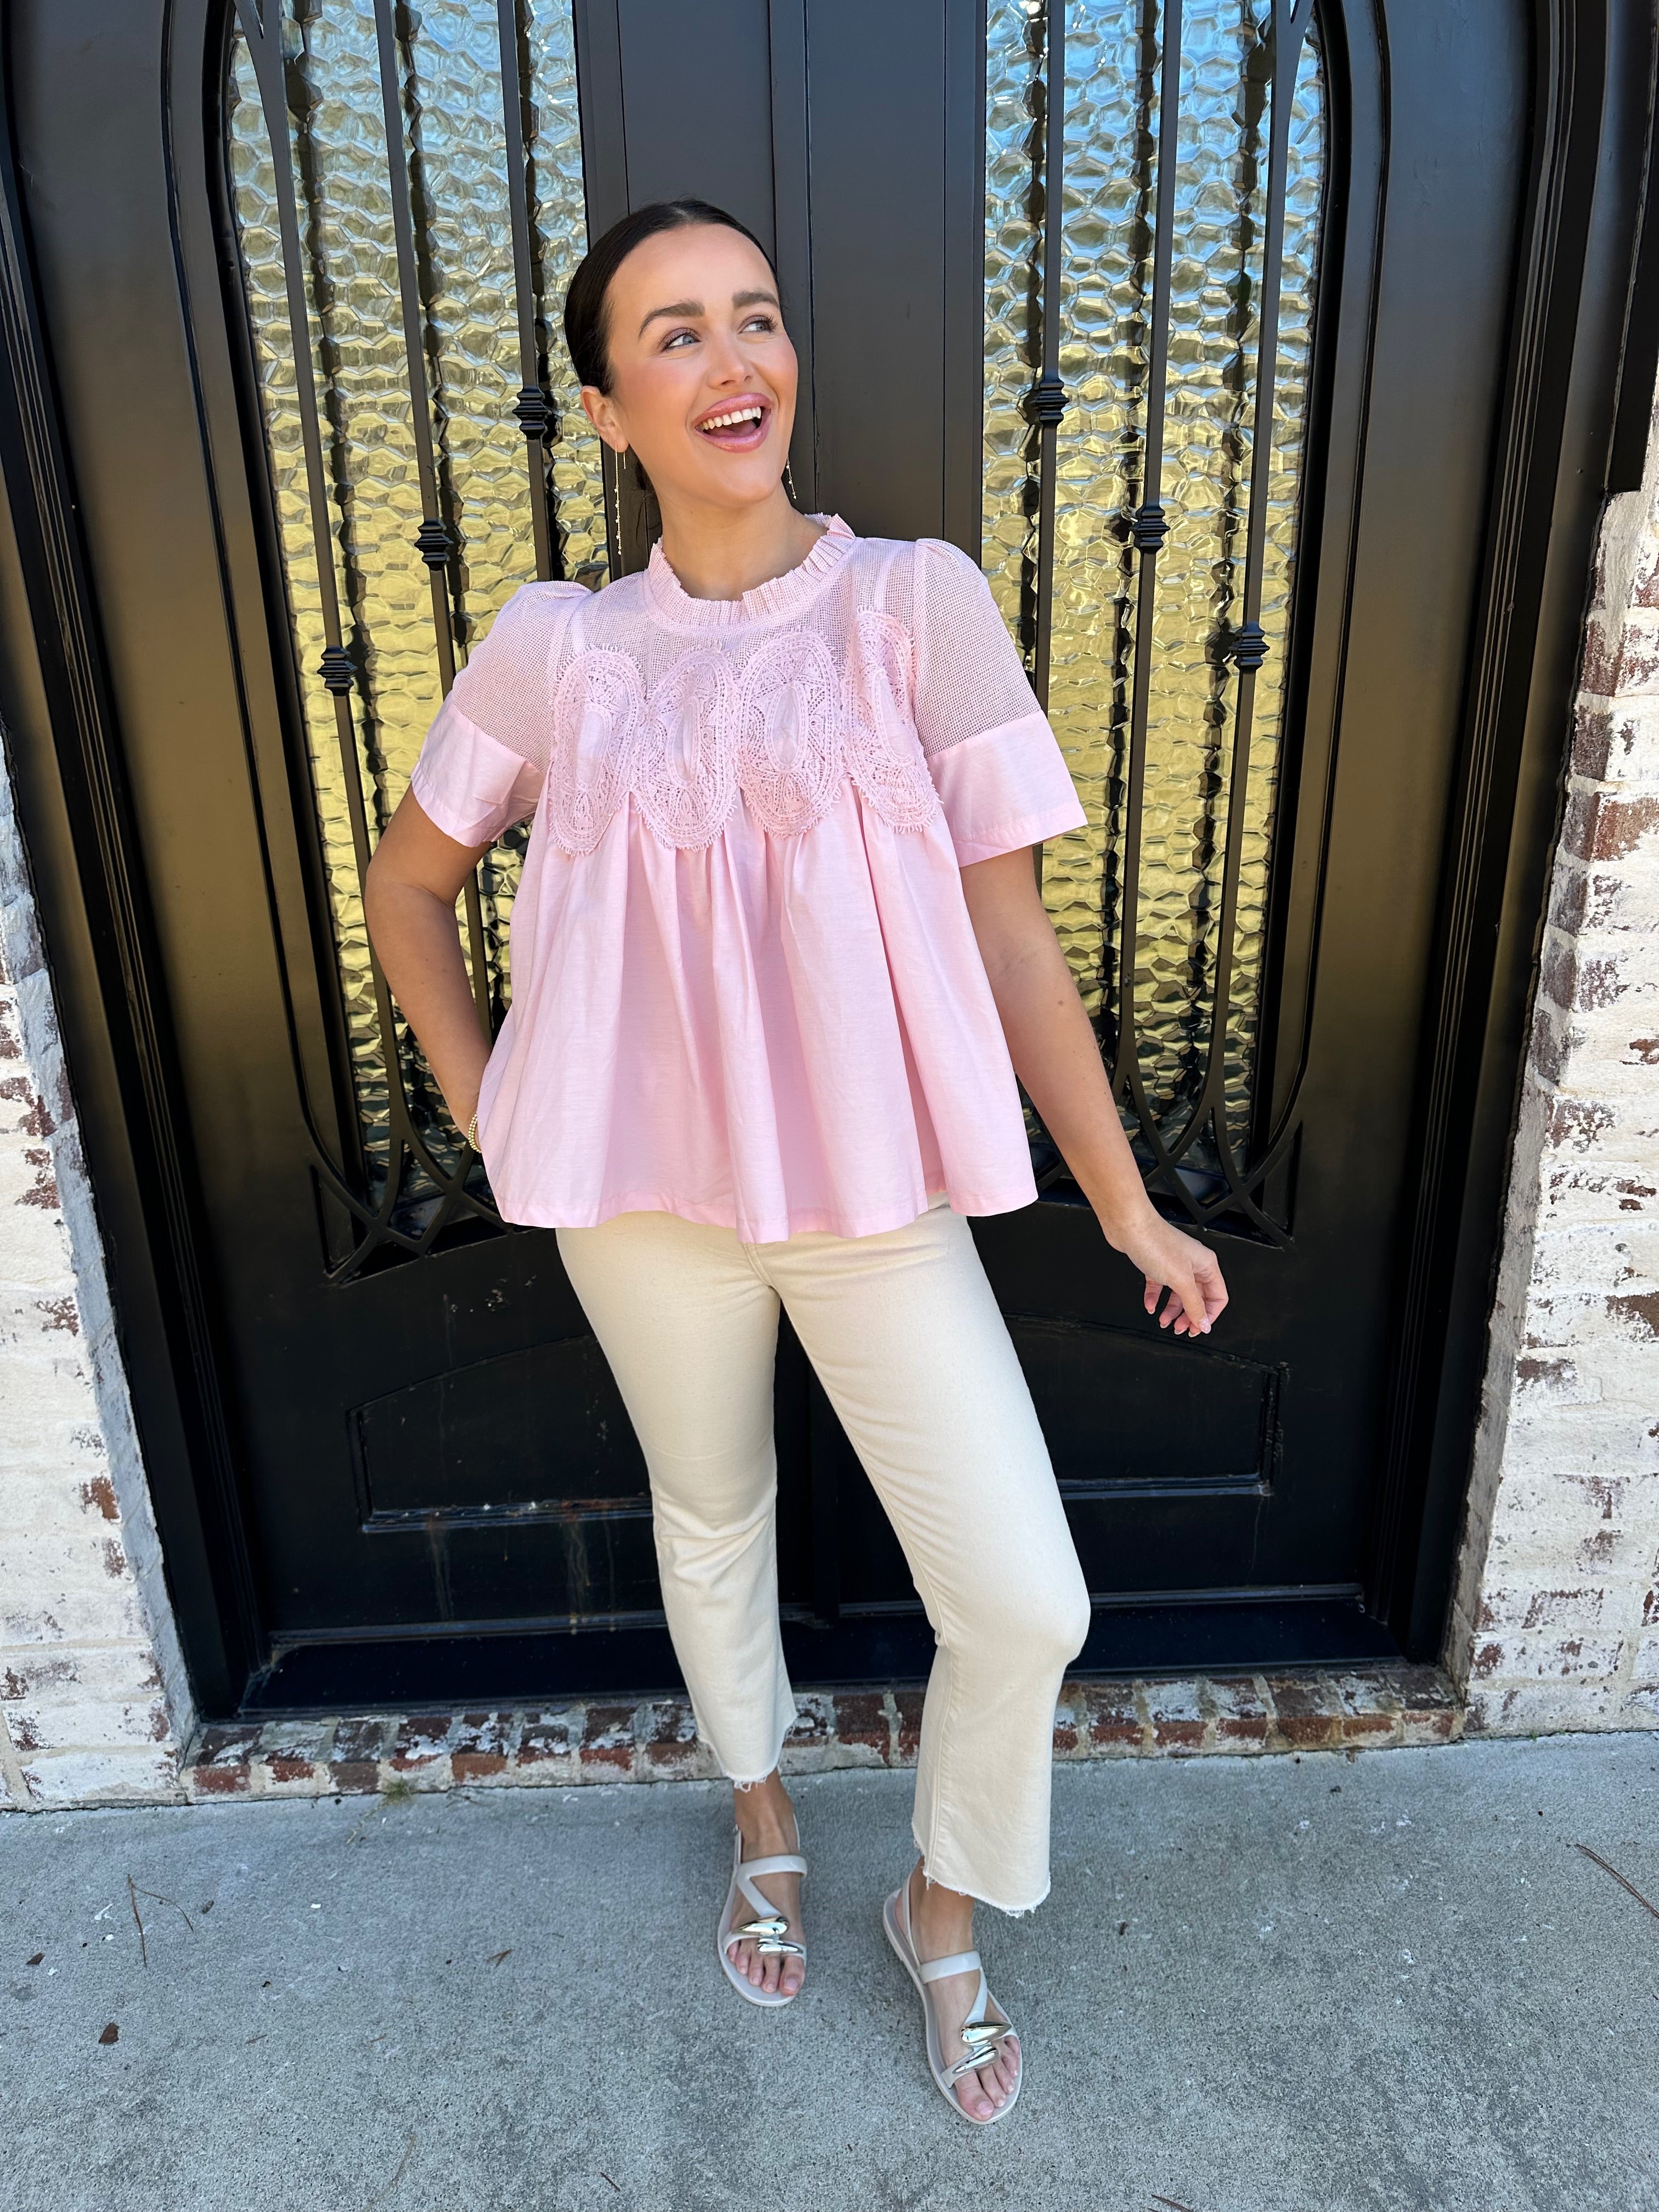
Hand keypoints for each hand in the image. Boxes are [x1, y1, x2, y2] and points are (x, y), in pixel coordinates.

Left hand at [1106, 1208, 1228, 1337]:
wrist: (1129, 1227)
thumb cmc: (1156, 1243)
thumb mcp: (1180, 1280)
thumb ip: (1193, 1304)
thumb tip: (1203, 1323)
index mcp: (1206, 1265)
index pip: (1217, 1296)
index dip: (1209, 1315)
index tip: (1197, 1328)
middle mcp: (1193, 1264)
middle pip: (1197, 1297)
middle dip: (1188, 1315)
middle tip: (1180, 1328)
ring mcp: (1174, 1264)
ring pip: (1178, 1294)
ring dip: (1171, 1310)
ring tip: (1164, 1321)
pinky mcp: (1156, 1265)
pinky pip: (1160, 1287)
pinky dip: (1155, 1298)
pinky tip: (1150, 1305)